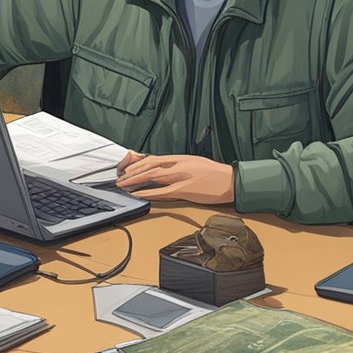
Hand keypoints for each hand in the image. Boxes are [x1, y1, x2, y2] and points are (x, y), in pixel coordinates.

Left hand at [115, 151, 234, 204]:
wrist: (231, 181)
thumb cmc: (216, 174)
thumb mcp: (197, 163)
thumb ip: (180, 166)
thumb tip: (165, 170)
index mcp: (182, 158)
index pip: (155, 159)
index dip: (139, 164)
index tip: (129, 169)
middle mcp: (179, 165)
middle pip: (150, 166)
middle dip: (133, 172)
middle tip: (121, 178)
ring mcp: (182, 177)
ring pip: (153, 176)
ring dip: (136, 181)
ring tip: (124, 185)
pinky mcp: (185, 190)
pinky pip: (162, 192)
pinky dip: (148, 192)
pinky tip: (138, 194)